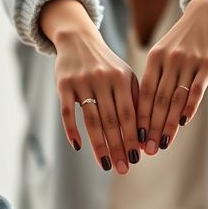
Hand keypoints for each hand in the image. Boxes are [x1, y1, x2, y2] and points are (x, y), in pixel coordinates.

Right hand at [41, 0, 141, 173]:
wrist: (77, 40)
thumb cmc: (107, 64)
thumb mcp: (125, 76)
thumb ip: (135, 101)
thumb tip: (143, 137)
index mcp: (122, 78)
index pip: (129, 114)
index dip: (133, 137)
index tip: (137, 158)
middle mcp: (103, 79)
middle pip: (111, 120)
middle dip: (118, 147)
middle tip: (123, 168)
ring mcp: (82, 81)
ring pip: (91, 119)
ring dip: (98, 145)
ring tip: (106, 164)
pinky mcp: (63, 84)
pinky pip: (67, 112)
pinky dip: (72, 130)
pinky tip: (78, 146)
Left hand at [137, 0, 207, 155]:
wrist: (206, 15)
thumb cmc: (182, 41)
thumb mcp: (163, 53)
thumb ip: (155, 78)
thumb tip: (143, 111)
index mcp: (154, 59)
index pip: (144, 93)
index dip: (139, 117)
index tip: (134, 138)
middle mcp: (169, 60)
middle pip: (158, 100)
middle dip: (151, 127)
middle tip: (146, 150)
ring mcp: (188, 62)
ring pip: (176, 98)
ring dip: (168, 124)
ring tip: (163, 143)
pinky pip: (197, 89)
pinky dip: (189, 106)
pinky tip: (184, 122)